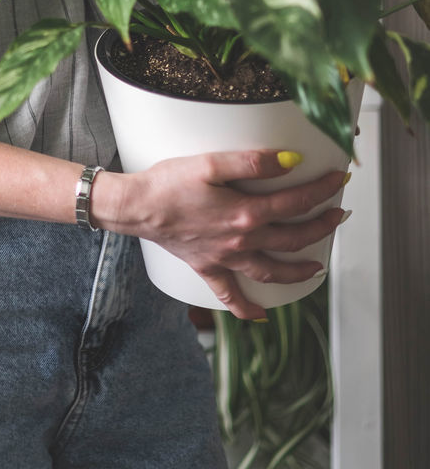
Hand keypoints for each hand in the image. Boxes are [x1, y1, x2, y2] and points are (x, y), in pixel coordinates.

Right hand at [90, 151, 347, 318]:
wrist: (137, 207)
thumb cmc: (169, 181)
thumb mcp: (210, 162)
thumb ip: (252, 163)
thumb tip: (289, 161)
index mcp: (245, 213)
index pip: (294, 203)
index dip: (320, 190)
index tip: (338, 179)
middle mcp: (241, 240)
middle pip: (292, 238)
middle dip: (321, 228)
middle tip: (338, 218)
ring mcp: (226, 258)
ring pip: (271, 270)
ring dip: (298, 271)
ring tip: (316, 267)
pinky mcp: (207, 267)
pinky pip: (230, 294)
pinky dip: (246, 308)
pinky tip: (260, 315)